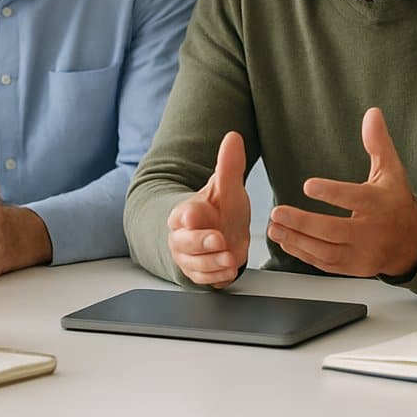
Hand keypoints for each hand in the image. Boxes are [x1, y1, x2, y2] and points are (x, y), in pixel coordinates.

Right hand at [167, 132, 250, 287]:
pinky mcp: (200, 273)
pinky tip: (229, 270)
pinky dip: (216, 276)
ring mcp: (190, 257)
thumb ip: (229, 165)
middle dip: (200, 243)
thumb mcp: (227, 188)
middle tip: (219, 240)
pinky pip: (204, 279)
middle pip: (184, 243)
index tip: (194, 215)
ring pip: (195, 264)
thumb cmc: (221, 209)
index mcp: (186, 212)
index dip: (188, 216)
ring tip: (230, 258)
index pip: (183, 214)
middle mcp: (183, 236)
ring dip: (213, 262)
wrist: (222, 233)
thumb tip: (233, 136)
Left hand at [267, 107, 416, 278]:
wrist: (413, 243)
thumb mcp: (392, 171)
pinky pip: (325, 264)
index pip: (355, 198)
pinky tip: (285, 241)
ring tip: (274, 227)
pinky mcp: (353, 268)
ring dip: (297, 240)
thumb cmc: (396, 202)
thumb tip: (372, 113)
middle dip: (303, 223)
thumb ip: (378, 143)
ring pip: (326, 251)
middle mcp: (372, 232)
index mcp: (381, 204)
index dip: (332, 193)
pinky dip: (303, 254)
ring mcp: (362, 254)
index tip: (308, 185)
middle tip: (277, 211)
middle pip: (335, 230)